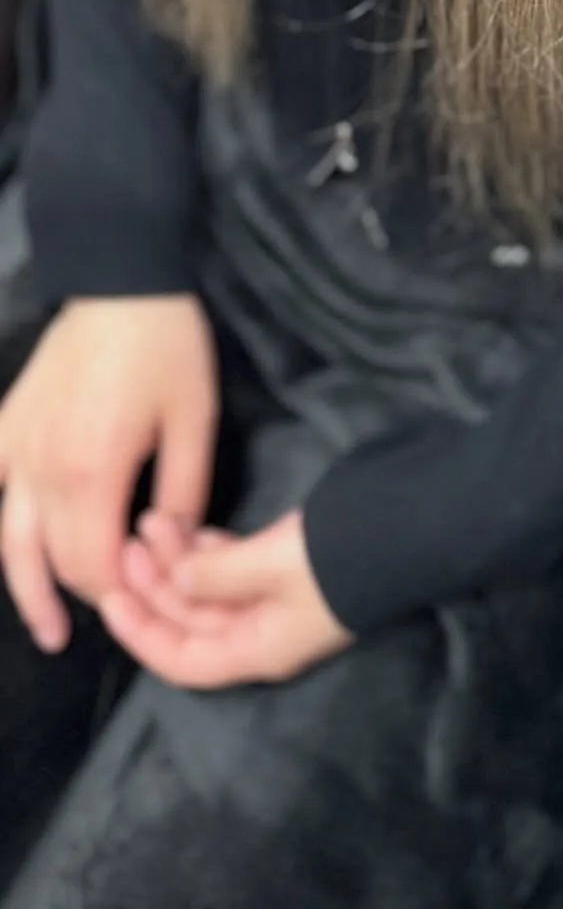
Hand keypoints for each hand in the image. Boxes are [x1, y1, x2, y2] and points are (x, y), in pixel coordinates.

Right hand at [0, 295, 217, 652]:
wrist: (122, 281)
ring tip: (47, 629)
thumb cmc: (167, 348)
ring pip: (9, 539)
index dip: (119, 594)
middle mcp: (42, 470)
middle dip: (84, 595)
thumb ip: (184, 490)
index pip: (94, 564)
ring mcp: (16, 448)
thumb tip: (175, 546)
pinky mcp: (5, 425)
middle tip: (115, 615)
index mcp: (92, 471)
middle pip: (54, 559)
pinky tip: (10, 546)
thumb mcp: (195, 419)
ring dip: (26, 588)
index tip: (146, 601)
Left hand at [101, 507, 353, 687]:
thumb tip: (175, 580)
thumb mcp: (273, 565)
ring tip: (154, 520)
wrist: (416, 526)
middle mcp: (263, 633)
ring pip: (210, 590)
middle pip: (191, 622)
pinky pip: (234, 569)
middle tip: (130, 540)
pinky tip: (190, 526)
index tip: (109, 598)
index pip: (182, 660)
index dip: (141, 634)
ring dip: (178, 561)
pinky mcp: (291, 569)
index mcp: (259, 649)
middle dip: (155, 585)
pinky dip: (208, 550)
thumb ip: (216, 574)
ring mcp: (278, 601)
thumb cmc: (345, 555)